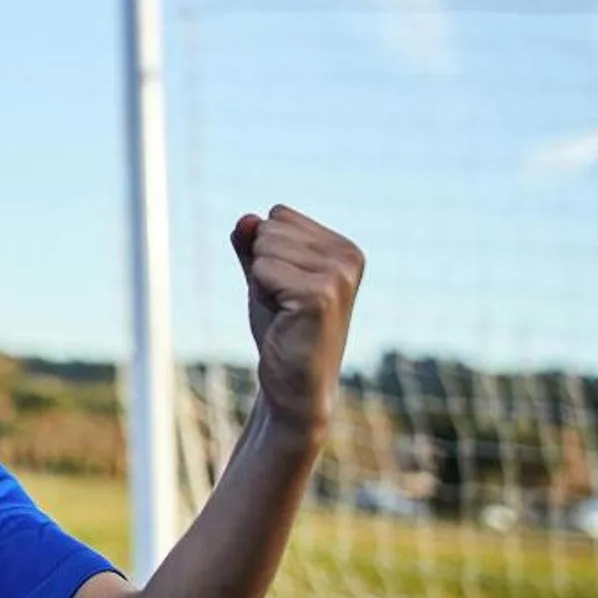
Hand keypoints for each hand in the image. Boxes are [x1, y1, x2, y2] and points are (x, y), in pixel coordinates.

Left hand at [233, 205, 363, 444]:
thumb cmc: (281, 327)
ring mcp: (339, 275)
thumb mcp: (264, 274)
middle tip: (283, 302)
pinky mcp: (321, 295)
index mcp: (344, 248)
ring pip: (262, 246)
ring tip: (285, 310)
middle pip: (268, 227)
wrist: (294, 384)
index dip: (267, 250)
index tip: (286, 286)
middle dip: (262, 264)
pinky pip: (262, 269)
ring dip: (262, 281)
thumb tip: (247, 219)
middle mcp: (349, 257)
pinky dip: (261, 293)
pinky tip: (285, 318)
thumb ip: (253, 241)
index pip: (278, 214)